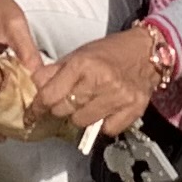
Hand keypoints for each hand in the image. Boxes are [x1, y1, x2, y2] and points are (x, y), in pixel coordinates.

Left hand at [37, 23, 170, 136]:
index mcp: (83, 64)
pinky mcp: (133, 110)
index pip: (49, 95)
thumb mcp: (79, 54)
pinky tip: (107, 109)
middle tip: (70, 98)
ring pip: (82, 122)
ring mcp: (118, 97)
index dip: (38, 105)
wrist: (147, 51)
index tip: (34, 111)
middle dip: (61, 106)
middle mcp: (101, 80)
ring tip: (90, 102)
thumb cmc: (111, 51)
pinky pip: (107, 129)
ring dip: (81, 115)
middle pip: (63, 110)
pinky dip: (104, 123)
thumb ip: (55, 71)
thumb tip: (35, 85)